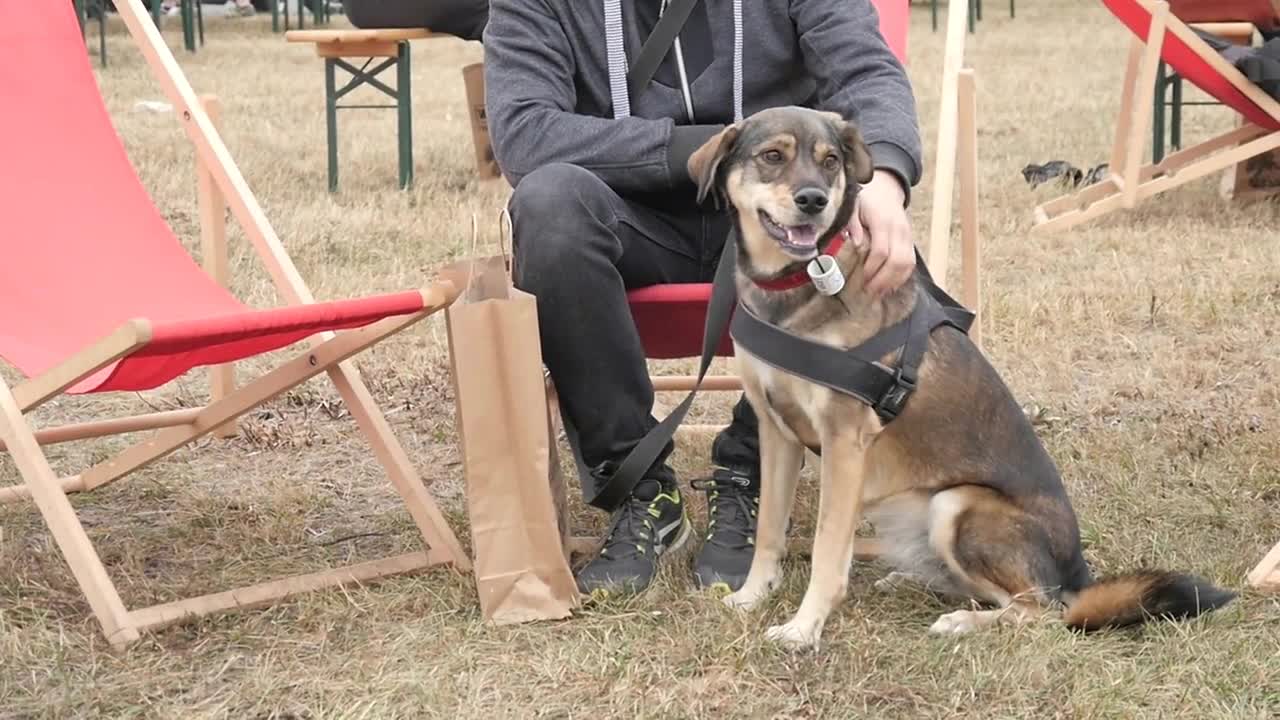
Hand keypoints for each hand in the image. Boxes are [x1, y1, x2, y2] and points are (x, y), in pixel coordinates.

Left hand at [850, 170, 913, 296]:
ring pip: (907, 263)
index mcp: (882, 221)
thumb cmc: (866, 200)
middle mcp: (898, 229)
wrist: (886, 190)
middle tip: (869, 291)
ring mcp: (907, 236)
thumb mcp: (854, 207)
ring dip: (893, 281)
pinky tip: (890, 286)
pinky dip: (902, 277)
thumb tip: (855, 244)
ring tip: (879, 293)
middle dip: (883, 279)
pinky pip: (911, 262)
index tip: (861, 279)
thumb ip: (853, 224)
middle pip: (897, 260)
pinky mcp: (910, 241)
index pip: (881, 250)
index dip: (872, 267)